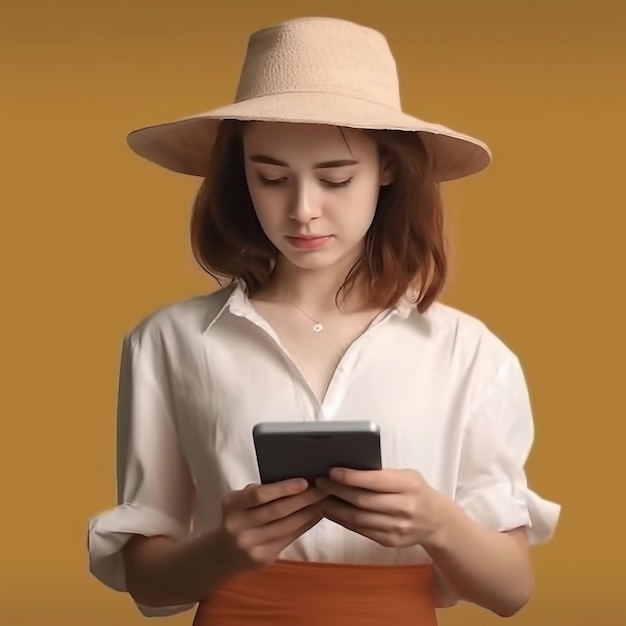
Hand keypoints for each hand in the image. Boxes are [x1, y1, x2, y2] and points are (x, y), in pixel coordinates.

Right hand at [219, 479, 325, 569]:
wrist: (226, 552)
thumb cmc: (240, 516)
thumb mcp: (242, 501)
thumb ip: (262, 491)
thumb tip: (300, 480)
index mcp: (232, 505)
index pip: (259, 495)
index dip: (283, 488)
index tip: (305, 482)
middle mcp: (238, 526)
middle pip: (277, 511)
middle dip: (304, 499)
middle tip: (324, 488)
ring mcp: (250, 545)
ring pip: (287, 526)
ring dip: (310, 512)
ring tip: (325, 500)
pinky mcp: (263, 558)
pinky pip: (290, 538)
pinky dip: (306, 525)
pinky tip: (317, 515)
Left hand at [317, 468, 445, 548]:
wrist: (436, 521)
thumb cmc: (415, 491)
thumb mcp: (406, 476)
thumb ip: (381, 474)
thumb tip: (347, 469)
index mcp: (408, 485)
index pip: (374, 481)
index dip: (350, 477)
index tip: (332, 471)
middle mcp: (404, 507)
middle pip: (362, 501)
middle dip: (336, 491)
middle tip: (319, 482)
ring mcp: (397, 527)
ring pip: (358, 518)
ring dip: (335, 507)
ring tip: (320, 497)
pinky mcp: (389, 541)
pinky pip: (360, 530)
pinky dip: (342, 520)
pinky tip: (331, 511)